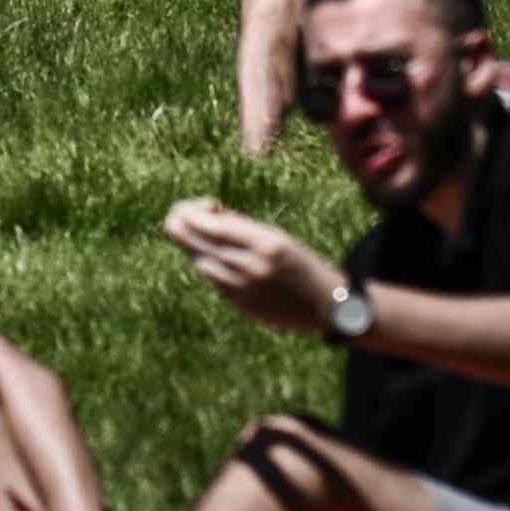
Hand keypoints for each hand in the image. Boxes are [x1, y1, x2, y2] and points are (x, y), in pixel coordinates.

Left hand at [161, 196, 337, 334]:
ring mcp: (242, 289)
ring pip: (198, 261)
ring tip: (211, 235)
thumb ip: (241, 228)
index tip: (207, 204)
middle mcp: (251, 266)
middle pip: (192, 242)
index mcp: (266, 243)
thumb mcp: (278, 237)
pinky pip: (211, 279)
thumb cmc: (303, 263)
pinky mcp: (239, 304)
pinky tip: (218, 255)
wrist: (326, 306)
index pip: (210, 224)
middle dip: (183, 222)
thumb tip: (204, 216)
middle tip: (190, 213)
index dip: (194, 210)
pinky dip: (208, 263)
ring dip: (195, 245)